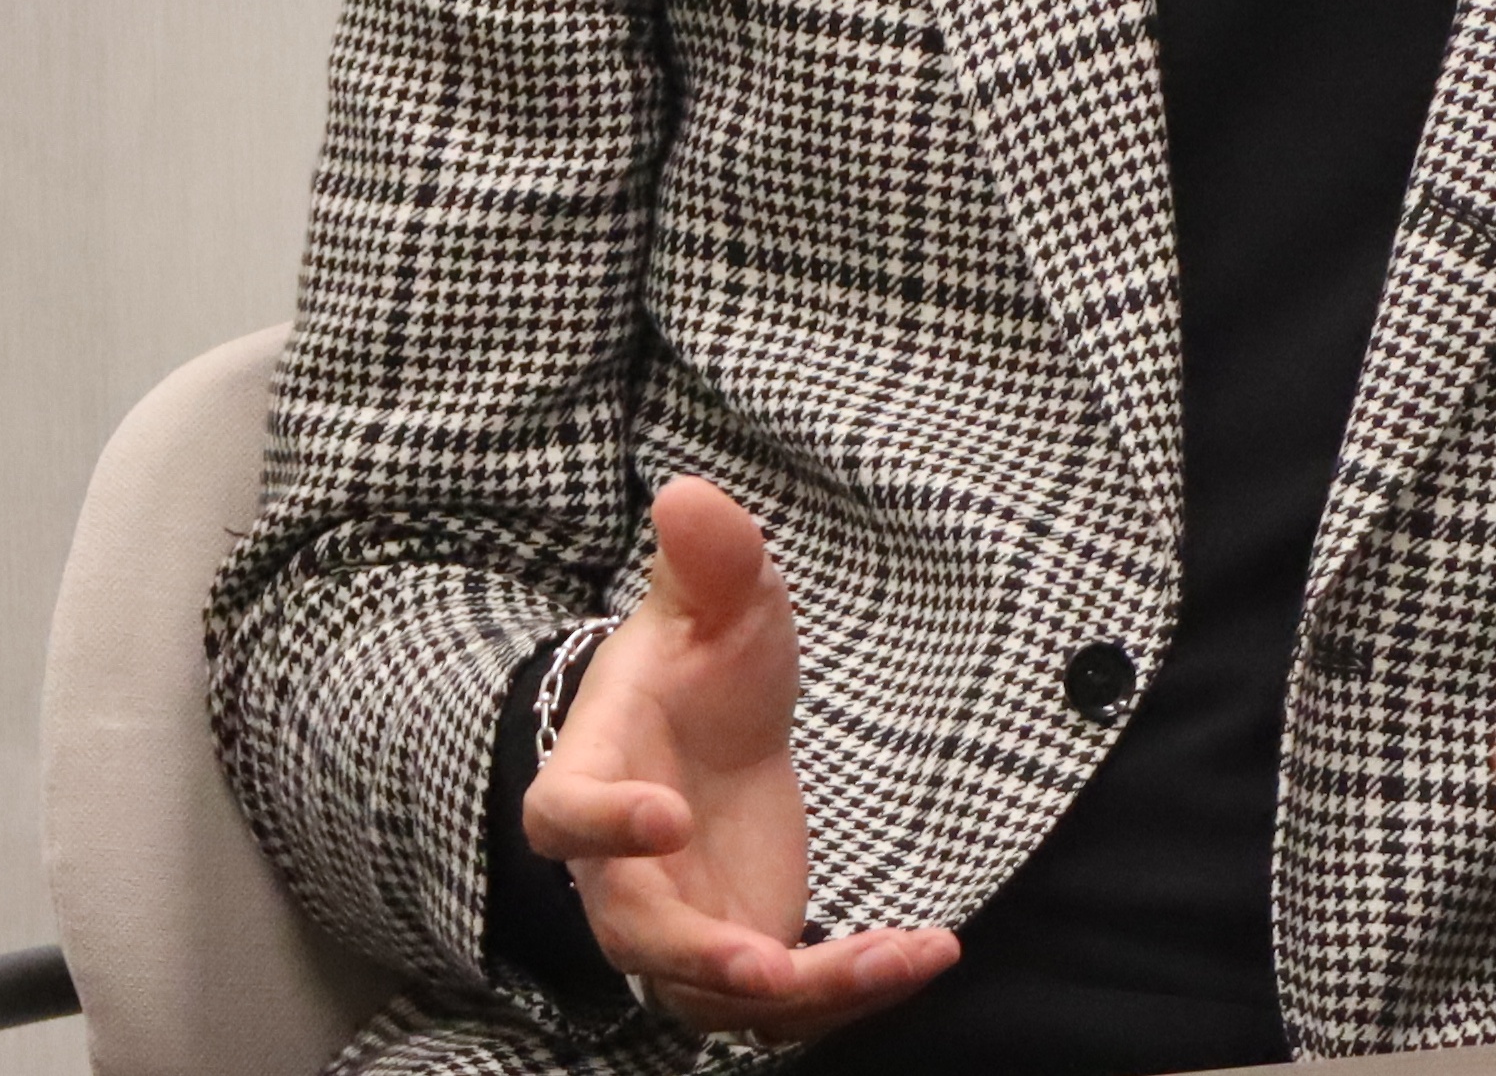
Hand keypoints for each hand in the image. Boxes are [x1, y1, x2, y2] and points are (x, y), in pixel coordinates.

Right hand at [518, 478, 959, 1039]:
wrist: (715, 734)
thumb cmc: (698, 666)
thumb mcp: (716, 604)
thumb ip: (710, 561)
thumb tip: (692, 495)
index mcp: (591, 776)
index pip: (565, 814)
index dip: (604, 825)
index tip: (664, 817)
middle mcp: (622, 872)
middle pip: (635, 937)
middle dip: (696, 958)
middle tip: (763, 969)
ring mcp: (682, 926)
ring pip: (721, 994)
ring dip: (804, 993)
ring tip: (893, 960)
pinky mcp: (745, 956)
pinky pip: (790, 1001)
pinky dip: (858, 986)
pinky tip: (930, 952)